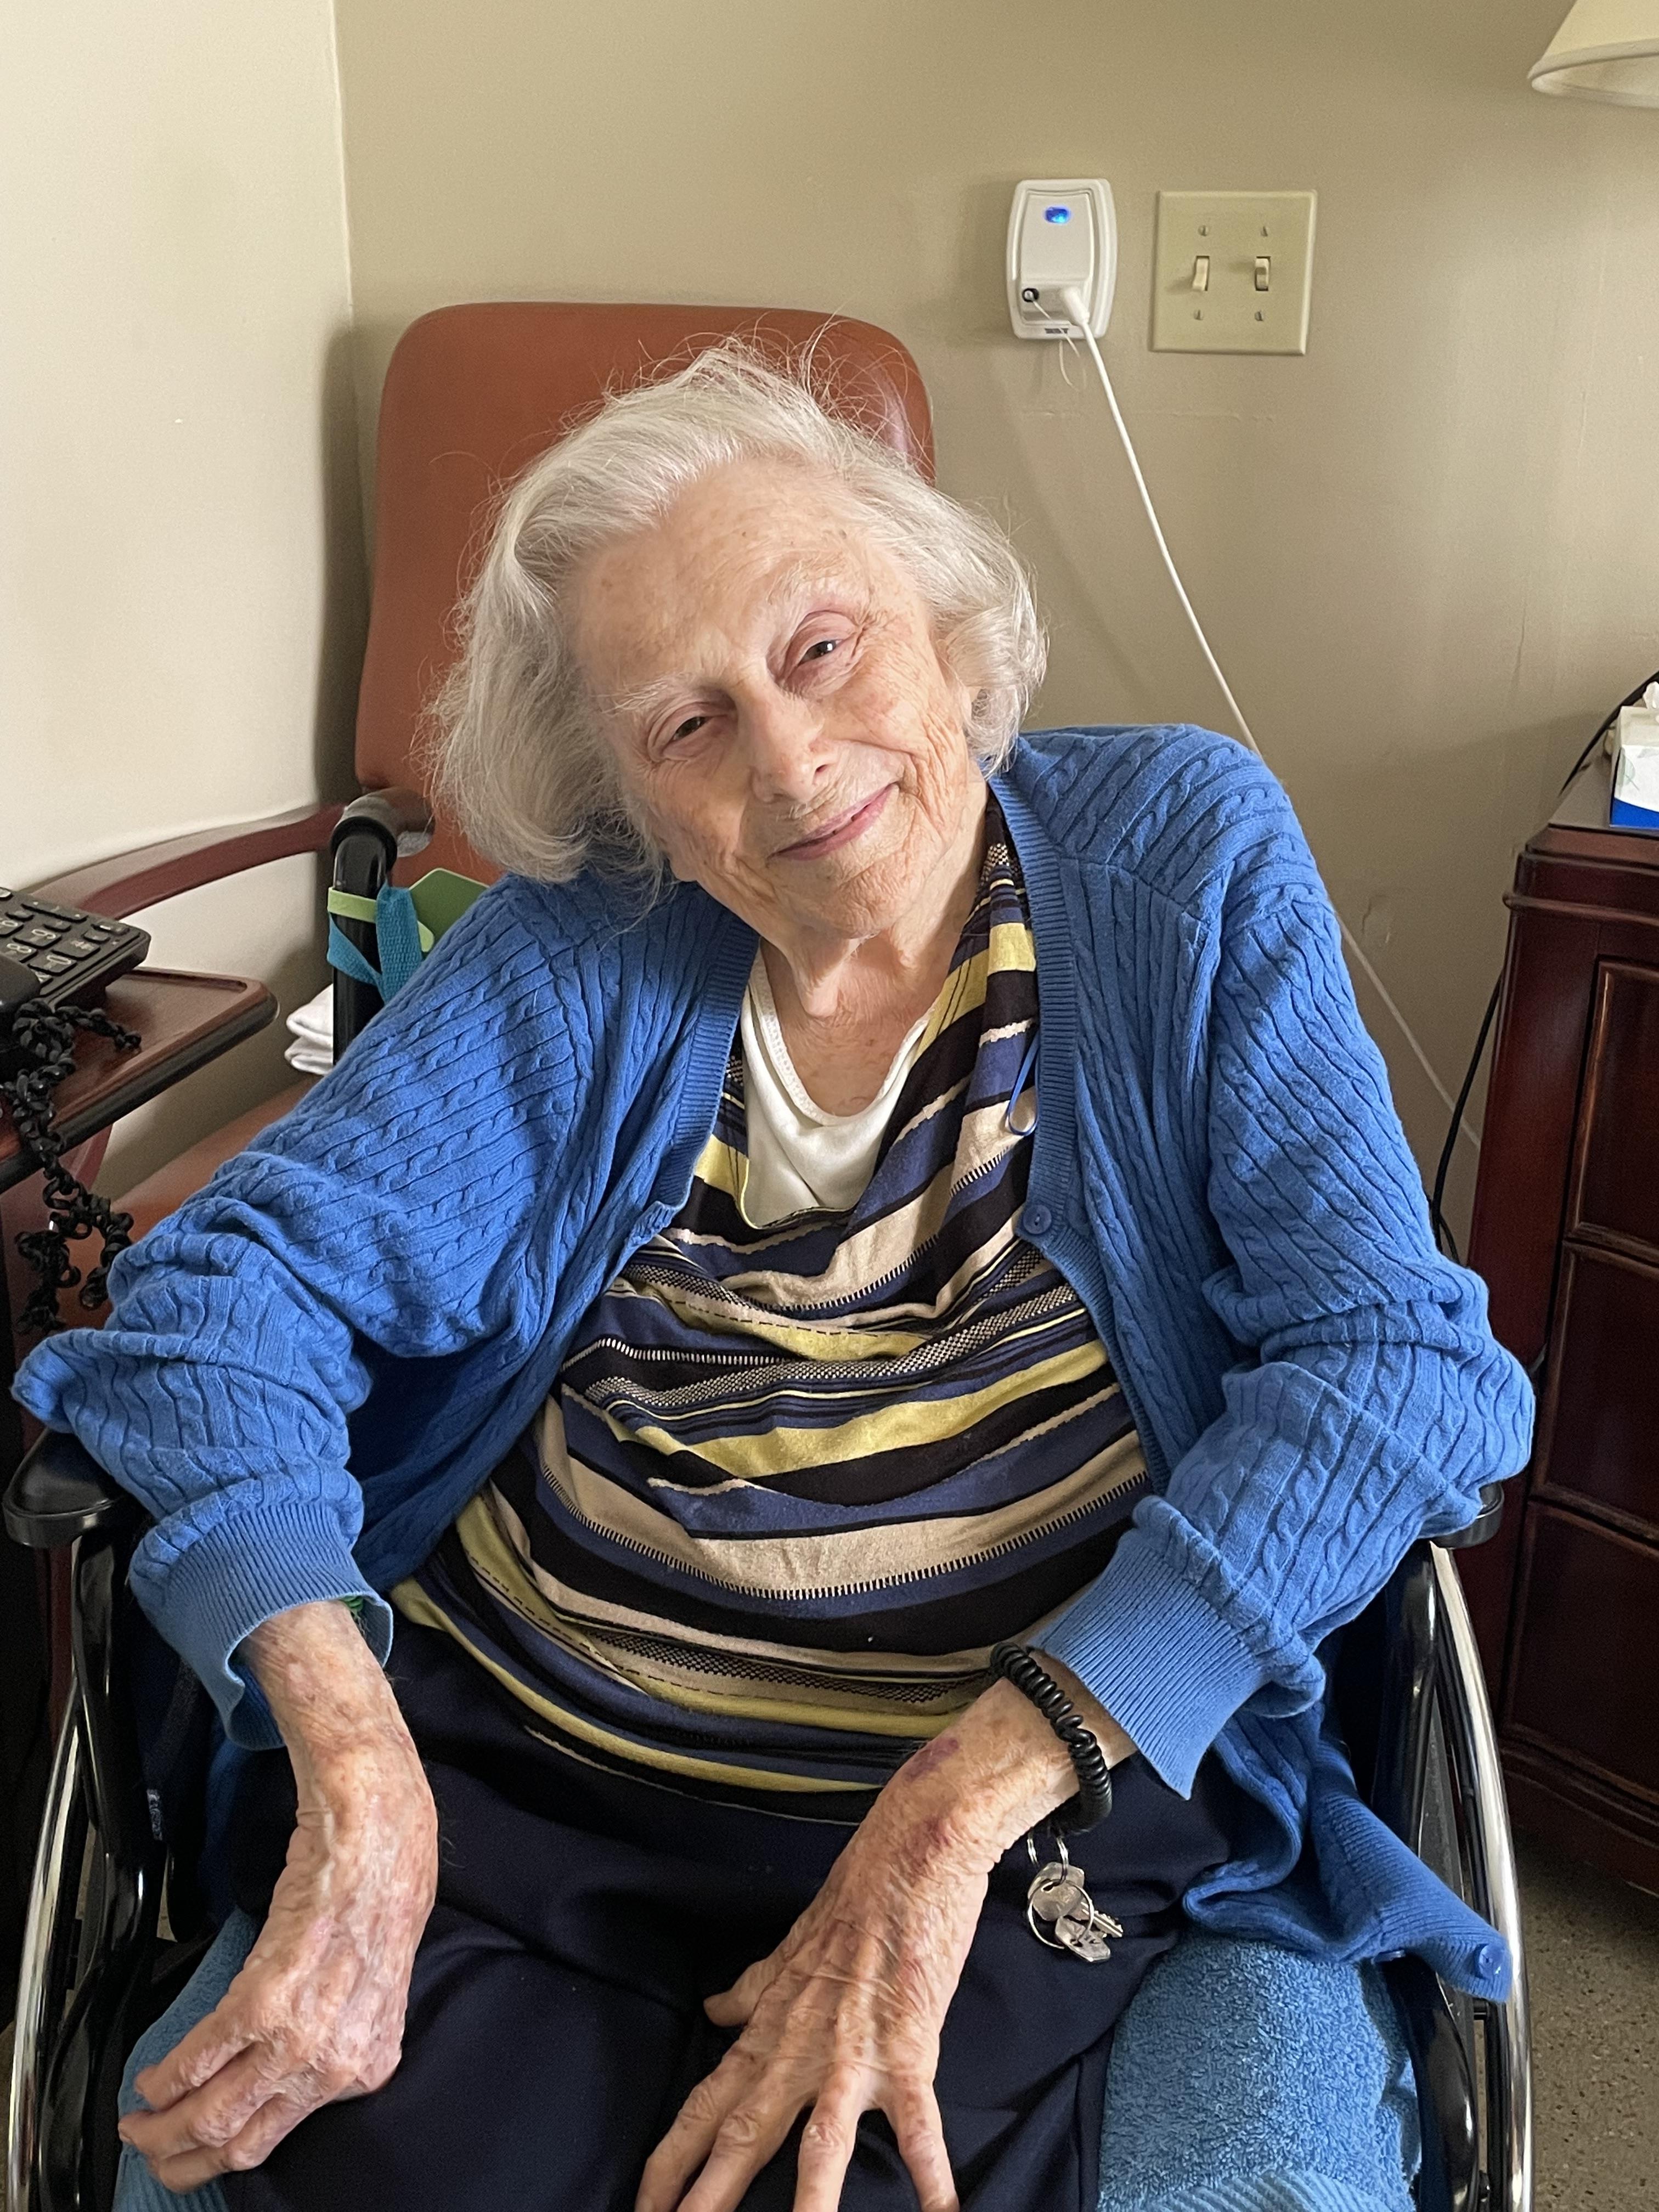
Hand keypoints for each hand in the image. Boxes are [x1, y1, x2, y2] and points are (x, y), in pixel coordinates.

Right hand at [119, 1602, 437, 2192]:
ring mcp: (305, 2035)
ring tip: (139, 2119)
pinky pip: (203, 2056)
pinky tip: (153, 2078)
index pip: (281, 2140)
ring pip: (216, 2112)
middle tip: (149, 2149)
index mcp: (368, 2067)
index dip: (221, 2157)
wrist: (378, 1831)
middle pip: (240, 2141)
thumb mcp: (370, 1992)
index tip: (189, 2157)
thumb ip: (332, 2041)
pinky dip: (168, 2075)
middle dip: (182, 2155)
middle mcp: (339, 2065)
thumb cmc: (378, 1897)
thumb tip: (277, 2080)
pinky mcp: (271, 1996)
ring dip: (163, 2124)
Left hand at [636, 1670, 1133, 2211]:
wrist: (913, 1847)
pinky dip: (932, 2174)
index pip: (709, 2099)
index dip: (673, 2154)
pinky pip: (919, 2123)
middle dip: (707, 2192)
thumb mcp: (793, 1944)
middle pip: (743, 2130)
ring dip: (805, 2203)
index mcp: (773, 2021)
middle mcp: (801, 2044)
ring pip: (817, 2140)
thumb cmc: (858, 1892)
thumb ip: (753, 1988)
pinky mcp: (909, 2045)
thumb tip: (713, 2012)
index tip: (643, 2201)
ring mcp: (853, 2049)